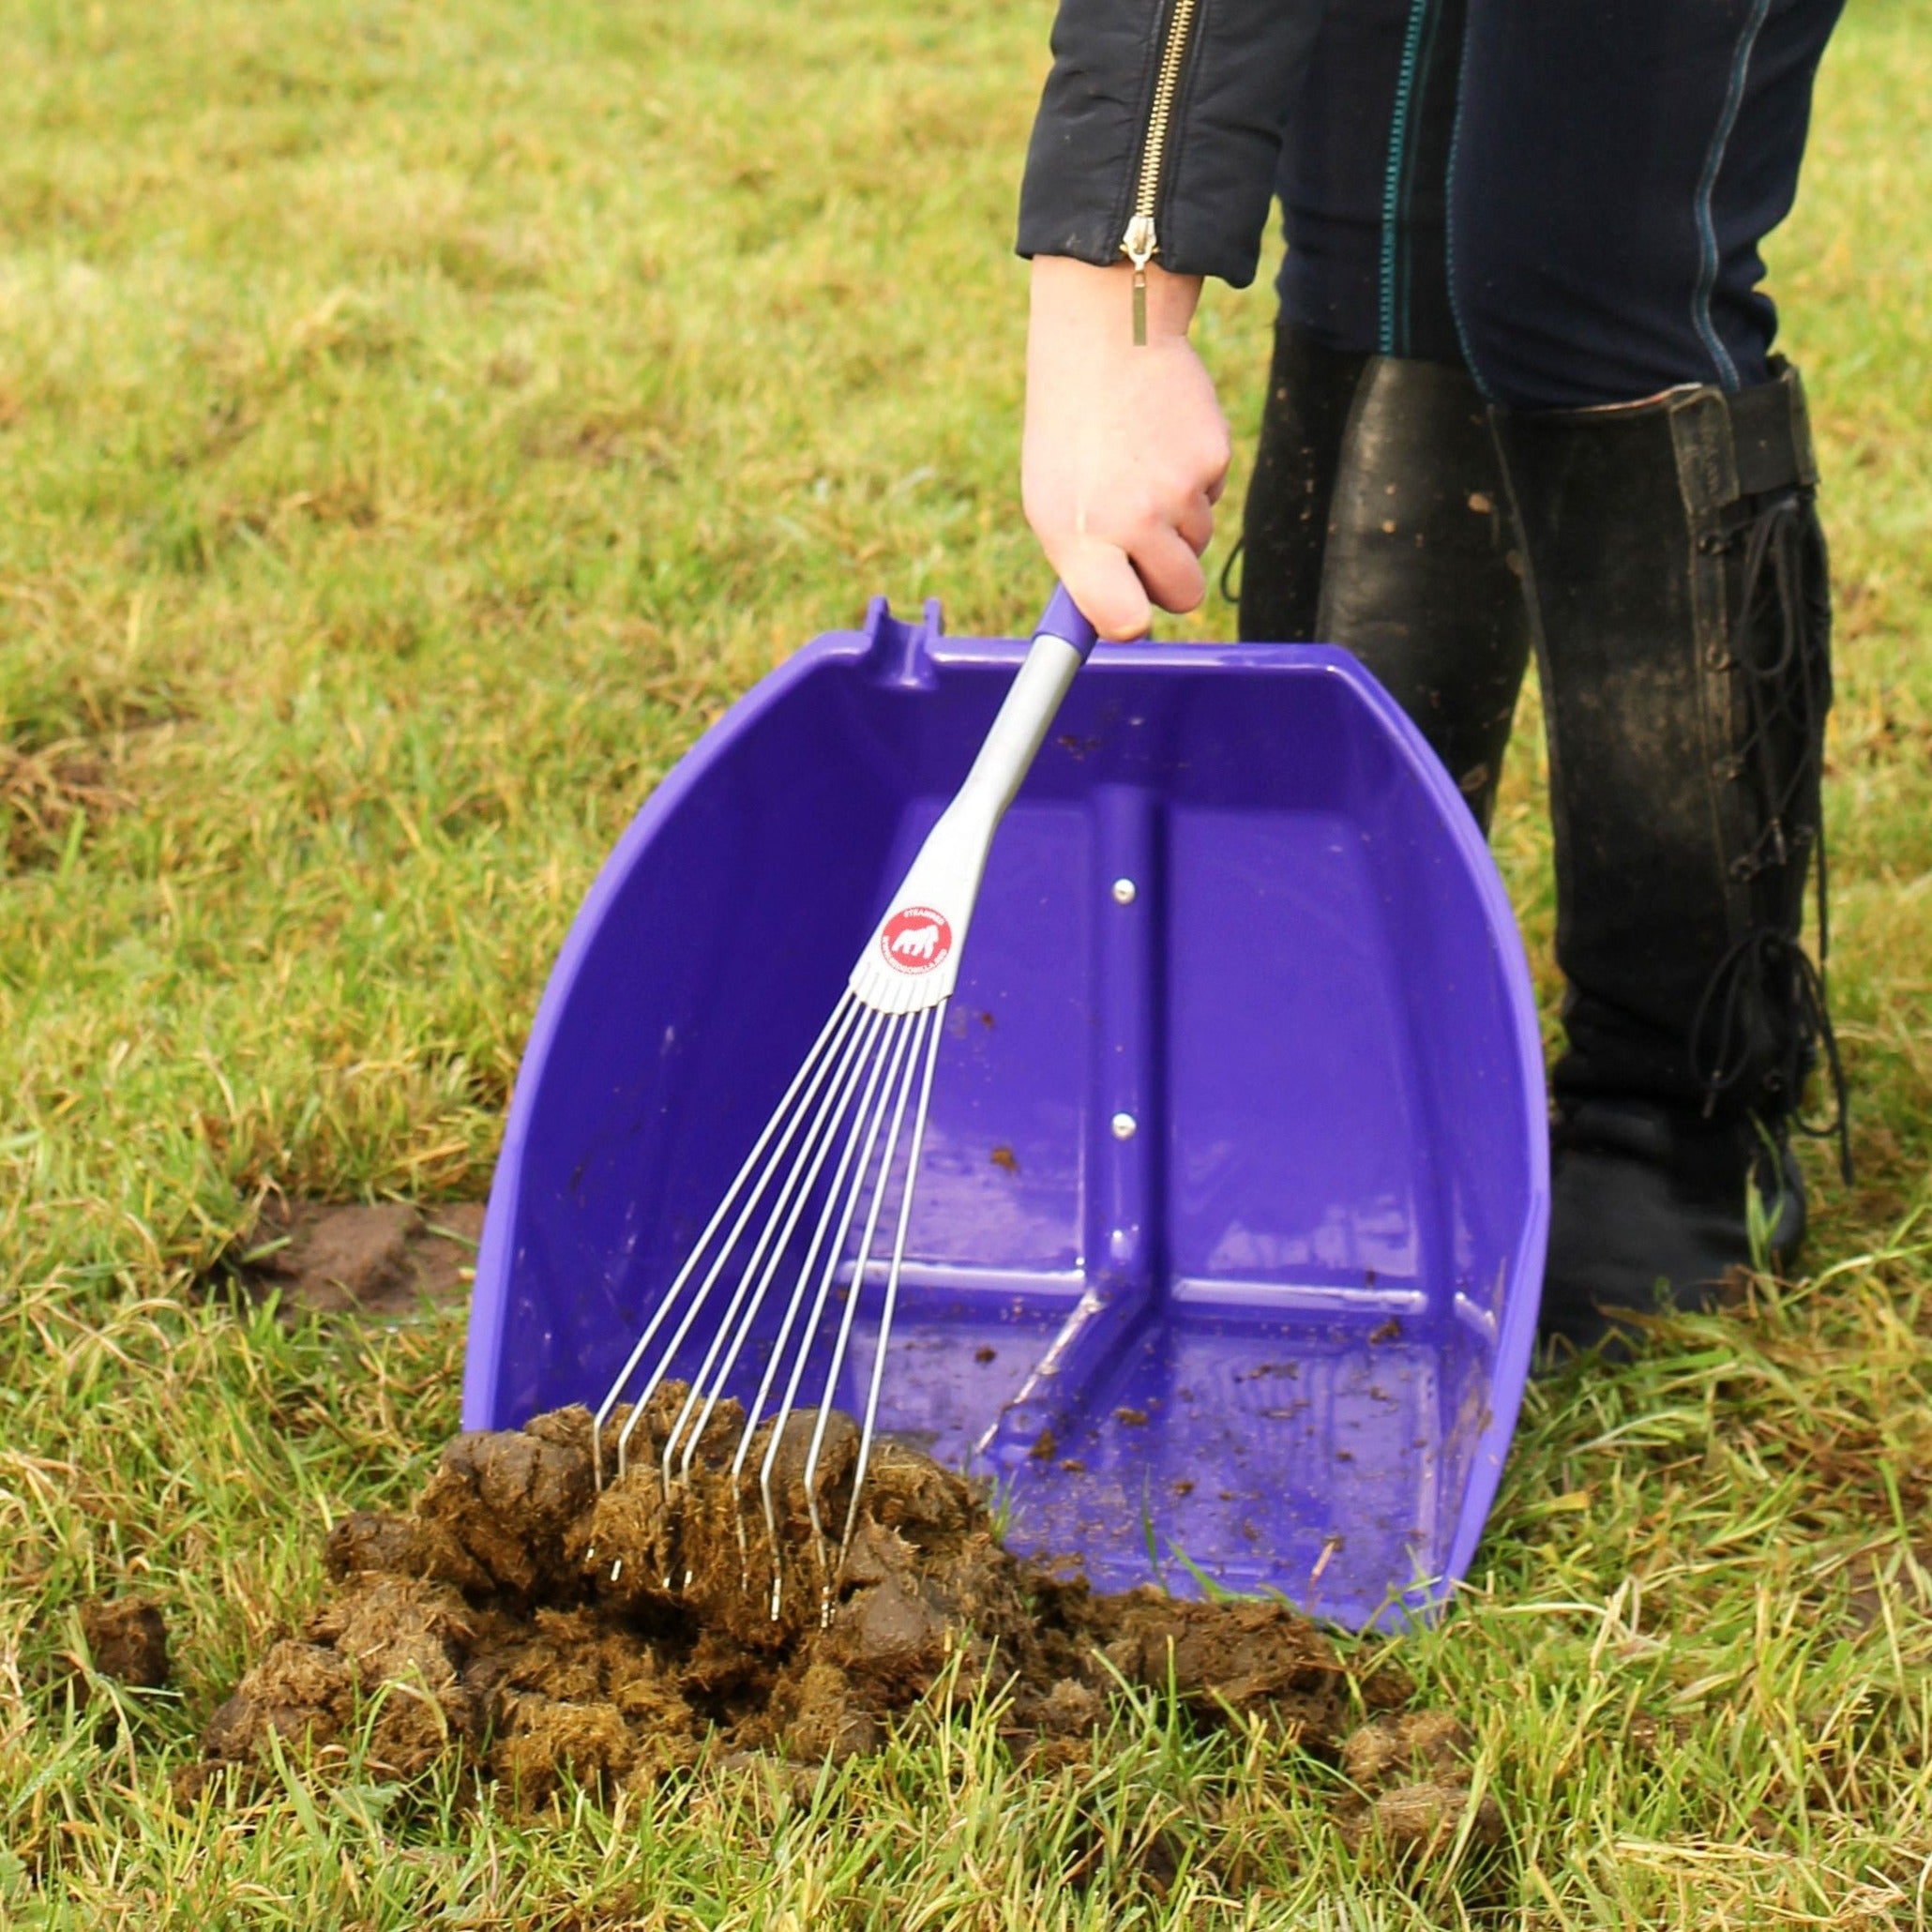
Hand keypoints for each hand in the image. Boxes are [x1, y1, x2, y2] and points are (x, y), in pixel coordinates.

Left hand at [1022, 254, 1229, 640]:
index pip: (1125, 621)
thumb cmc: (1069, 433)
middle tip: (1142, 544)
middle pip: (1183, 596)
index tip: (1130, 615)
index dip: (1133, 623)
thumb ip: (1083, 563)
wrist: (1106, 341)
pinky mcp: (1213, 460)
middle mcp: (1132, 521)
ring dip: (1178, 523)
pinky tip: (1162, 442)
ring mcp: (1178, 492)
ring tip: (1141, 470)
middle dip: (1170, 581)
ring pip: (1199, 544)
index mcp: (1079, 539)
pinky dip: (1192, 479)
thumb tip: (1115, 618)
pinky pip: (1212, 498)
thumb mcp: (1050, 502)